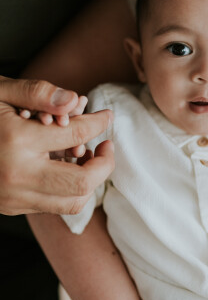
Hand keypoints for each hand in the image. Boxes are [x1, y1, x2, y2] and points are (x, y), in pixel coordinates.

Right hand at [0, 76, 113, 214]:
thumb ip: (36, 92)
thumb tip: (74, 100)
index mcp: (16, 142)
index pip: (78, 134)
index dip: (98, 123)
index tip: (106, 116)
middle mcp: (16, 176)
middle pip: (83, 183)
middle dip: (104, 164)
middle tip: (105, 145)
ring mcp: (12, 197)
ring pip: (72, 203)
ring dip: (89, 181)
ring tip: (87, 156)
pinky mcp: (10, 207)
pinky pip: (53, 205)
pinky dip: (68, 188)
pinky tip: (63, 166)